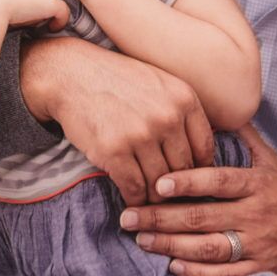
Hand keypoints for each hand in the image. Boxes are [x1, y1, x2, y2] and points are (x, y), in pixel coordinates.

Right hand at [20, 37, 214, 204]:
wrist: (71, 74)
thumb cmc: (117, 81)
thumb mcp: (159, 83)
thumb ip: (181, 112)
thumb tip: (200, 153)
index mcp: (184, 98)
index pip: (205, 149)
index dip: (199, 171)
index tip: (189, 181)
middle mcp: (168, 116)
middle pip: (184, 170)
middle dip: (176, 188)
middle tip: (168, 198)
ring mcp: (141, 134)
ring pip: (160, 185)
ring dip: (154, 198)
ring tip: (149, 202)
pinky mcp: (114, 151)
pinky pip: (134, 188)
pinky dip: (134, 200)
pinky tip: (131, 199)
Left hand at [120, 125, 276, 275]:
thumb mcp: (271, 161)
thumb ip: (245, 138)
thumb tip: (218, 111)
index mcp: (257, 185)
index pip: (219, 181)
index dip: (188, 182)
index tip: (159, 182)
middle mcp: (256, 215)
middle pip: (204, 217)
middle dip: (162, 217)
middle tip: (130, 216)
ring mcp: (257, 246)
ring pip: (209, 248)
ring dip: (171, 245)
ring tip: (143, 239)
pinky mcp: (258, 271)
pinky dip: (197, 272)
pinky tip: (173, 264)